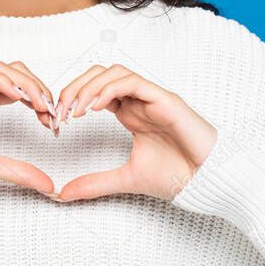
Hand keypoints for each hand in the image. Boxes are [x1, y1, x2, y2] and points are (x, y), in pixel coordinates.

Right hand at [0, 61, 58, 192]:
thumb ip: (17, 171)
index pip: (17, 88)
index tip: (52, 121)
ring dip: (24, 82)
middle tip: (50, 110)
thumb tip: (49, 184)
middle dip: (37, 86)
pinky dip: (0, 80)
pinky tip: (17, 95)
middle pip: (13, 72)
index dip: (39, 99)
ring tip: (39, 103)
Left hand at [53, 64, 217, 201]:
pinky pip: (132, 81)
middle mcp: (139, 100)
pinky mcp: (164, 99)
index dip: (72, 99)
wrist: (208, 181)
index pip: (94, 90)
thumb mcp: (126, 179)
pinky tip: (95, 107)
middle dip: (75, 87)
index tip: (56, 120)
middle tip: (59, 111)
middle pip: (100, 74)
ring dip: (89, 86)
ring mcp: (152, 97)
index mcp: (130, 112)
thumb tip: (63, 193)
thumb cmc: (178, 175)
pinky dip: (109, 89)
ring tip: (74, 110)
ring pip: (114, 72)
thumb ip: (95, 183)